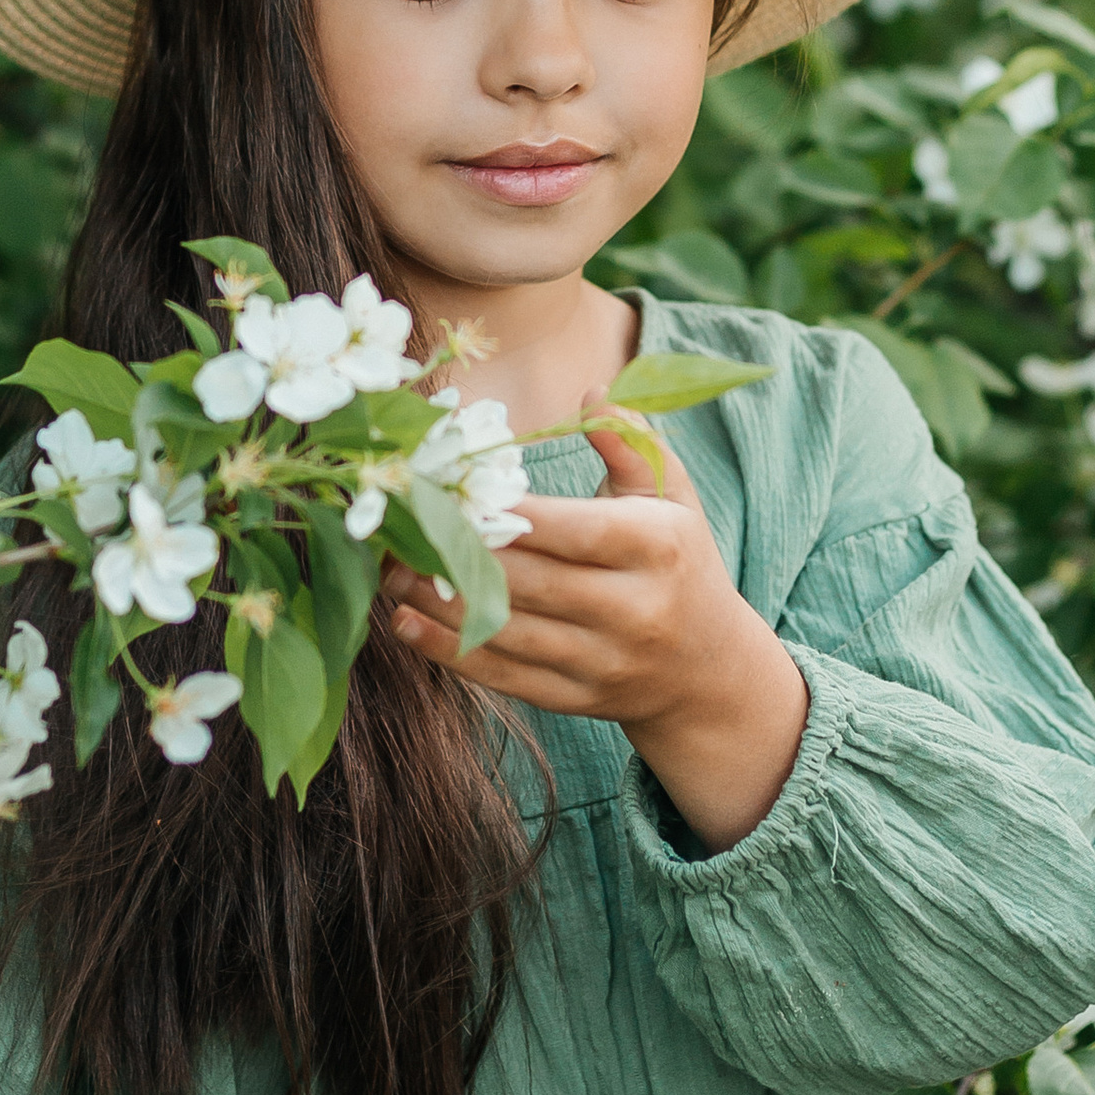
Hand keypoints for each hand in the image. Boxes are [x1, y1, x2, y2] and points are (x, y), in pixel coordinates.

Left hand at [385, 421, 807, 849]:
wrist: (706, 671)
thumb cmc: (678, 561)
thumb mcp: (673, 497)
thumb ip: (632, 443)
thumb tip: (592, 394)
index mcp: (659, 549)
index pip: (574, 529)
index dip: (510, 512)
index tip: (452, 485)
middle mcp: (635, 611)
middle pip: (533, 582)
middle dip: (459, 551)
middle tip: (400, 522)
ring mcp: (604, 662)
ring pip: (509, 632)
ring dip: (439, 601)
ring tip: (388, 567)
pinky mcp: (575, 700)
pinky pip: (504, 676)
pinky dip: (449, 651)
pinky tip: (406, 621)